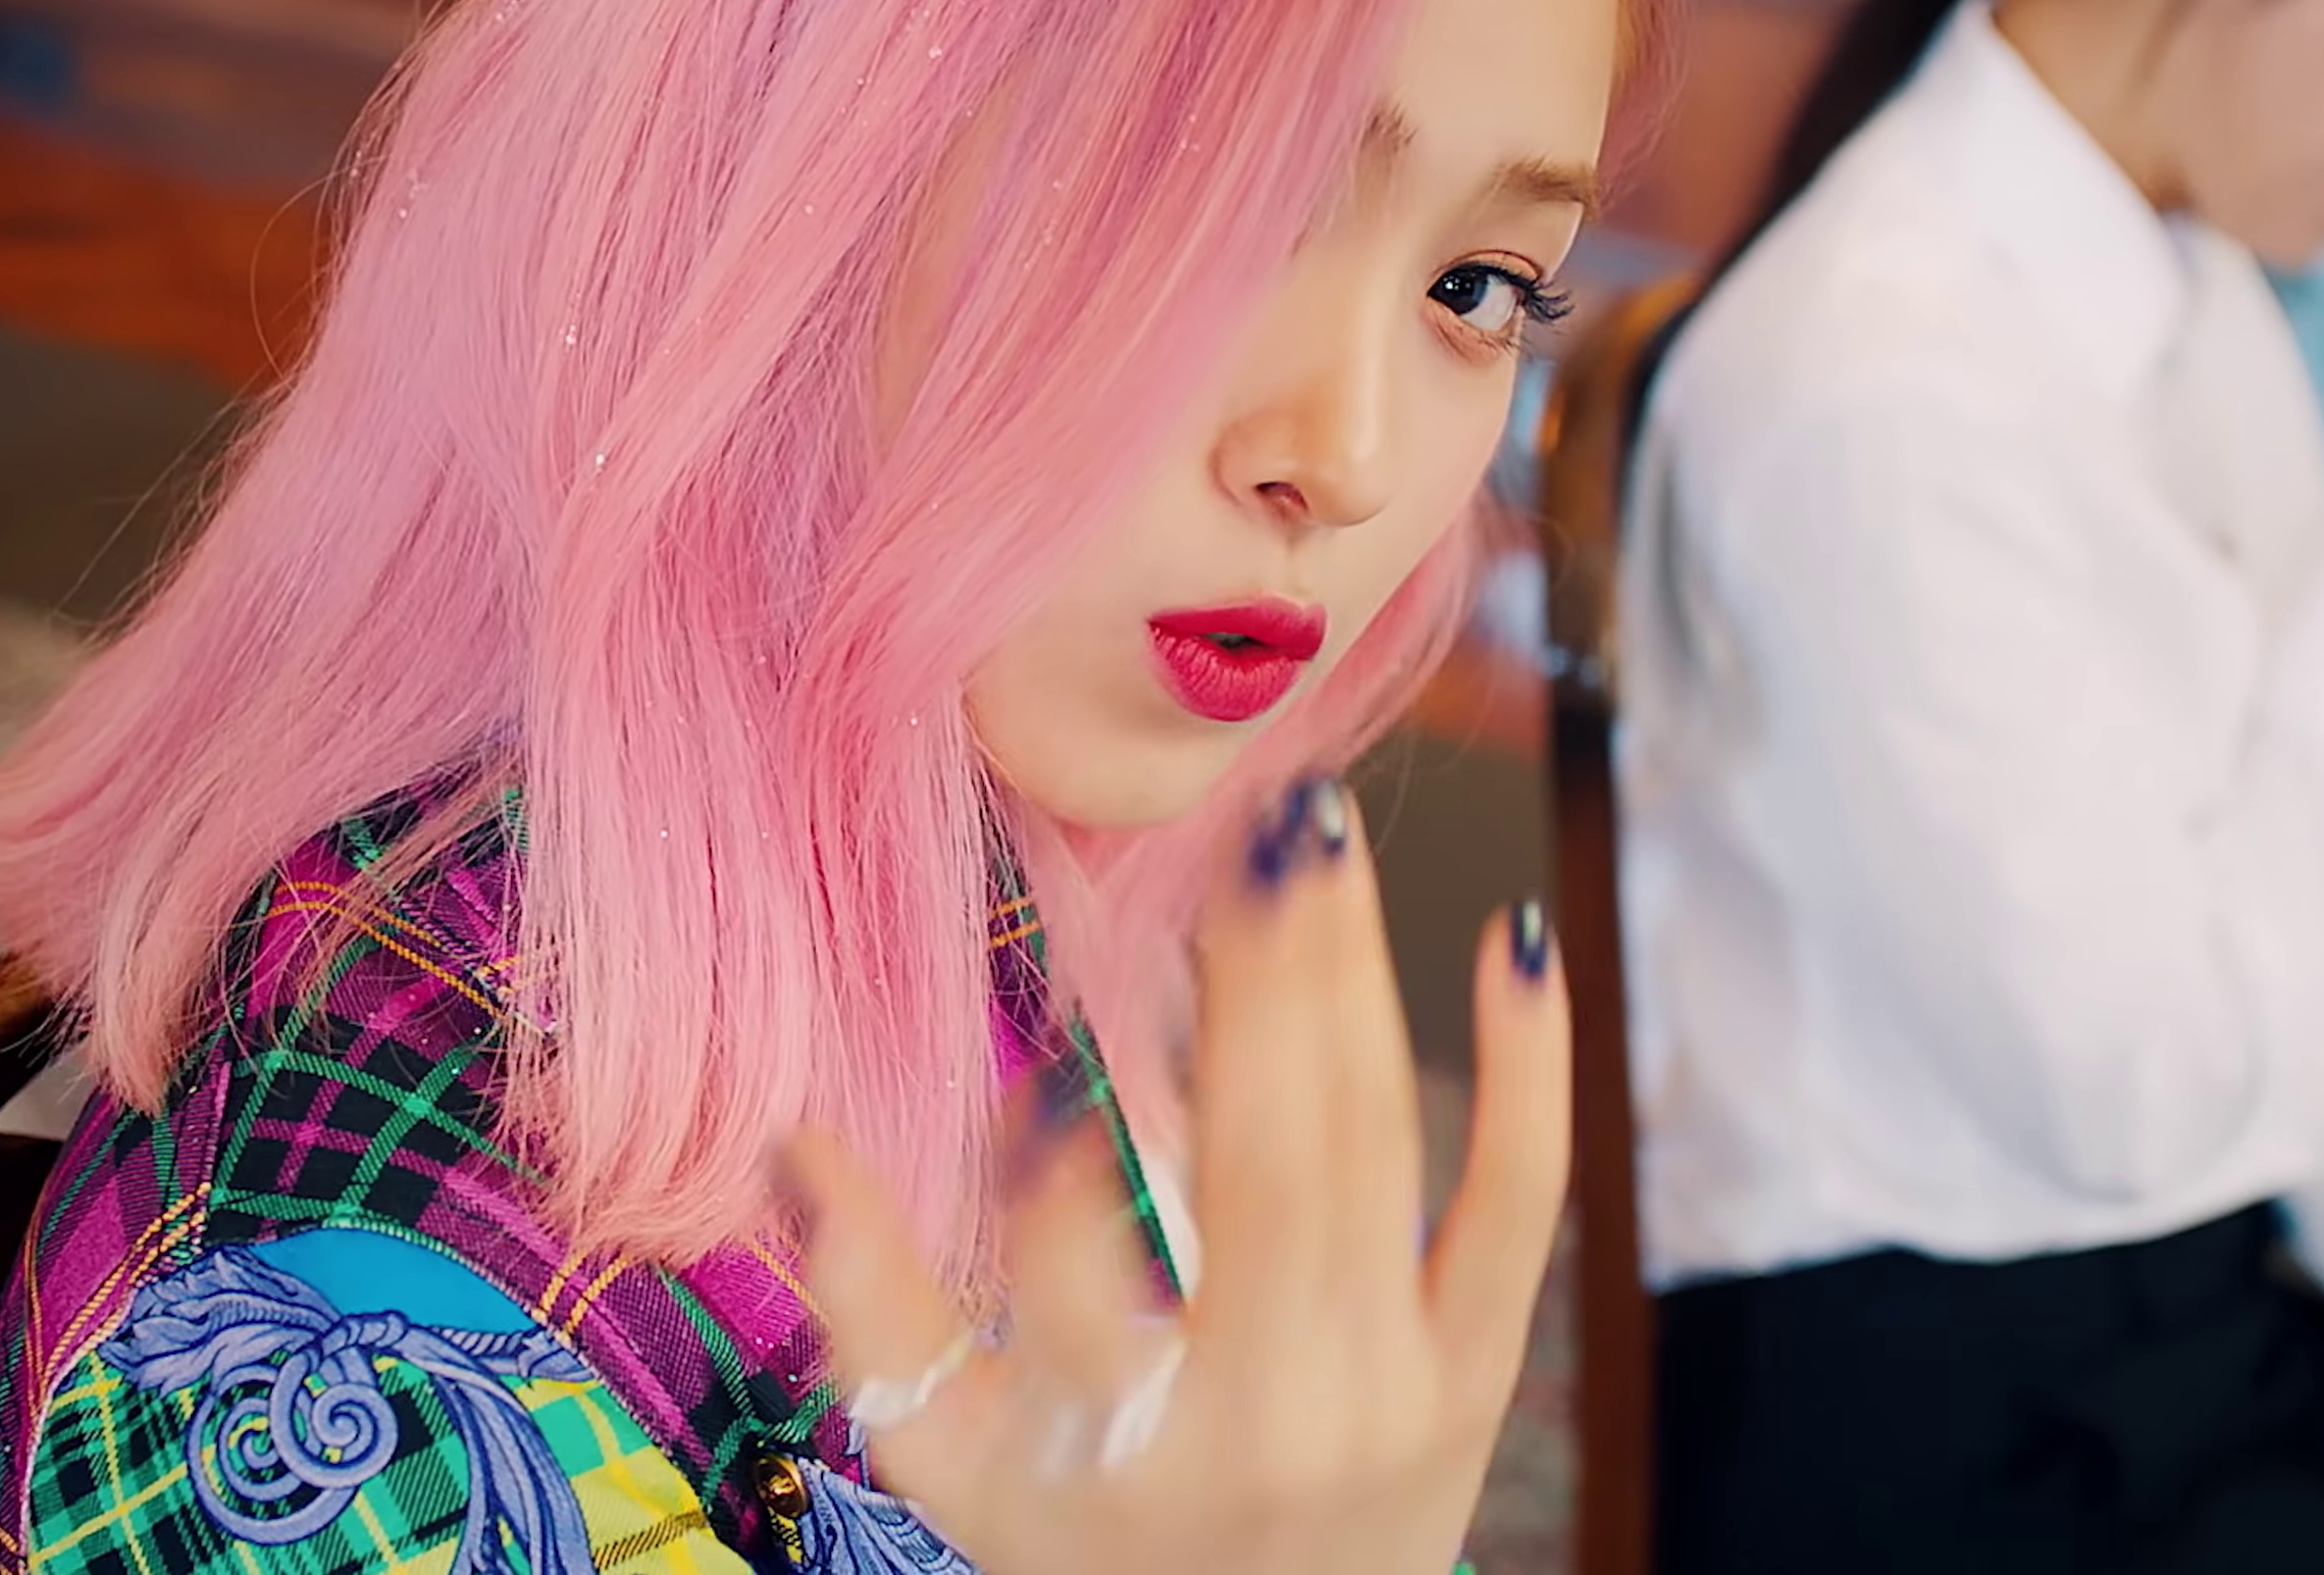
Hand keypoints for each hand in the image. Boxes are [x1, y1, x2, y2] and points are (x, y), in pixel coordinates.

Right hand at [787, 778, 1569, 1574]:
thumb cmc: (1099, 1546)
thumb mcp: (962, 1469)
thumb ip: (874, 1312)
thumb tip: (794, 1139)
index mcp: (1134, 1453)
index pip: (1078, 1288)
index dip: (1051, 1177)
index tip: (1046, 1078)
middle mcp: (1283, 1415)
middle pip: (1271, 1173)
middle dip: (1261, 985)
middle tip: (1245, 820)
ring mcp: (1400, 1382)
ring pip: (1377, 1150)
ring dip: (1351, 975)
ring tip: (1315, 827)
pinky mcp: (1479, 1359)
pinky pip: (1519, 1201)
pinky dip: (1529, 1070)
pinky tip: (1518, 937)